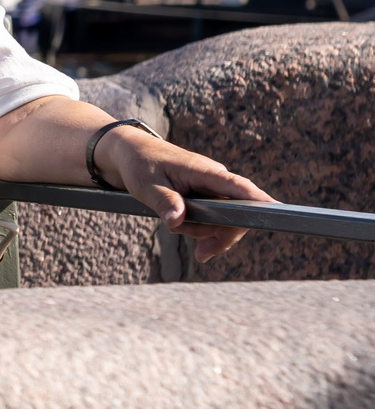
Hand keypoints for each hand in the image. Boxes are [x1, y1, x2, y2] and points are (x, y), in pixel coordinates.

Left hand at [101, 127, 271, 260]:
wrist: (130, 155)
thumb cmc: (140, 165)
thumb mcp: (146, 186)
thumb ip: (164, 203)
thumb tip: (177, 221)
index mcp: (204, 171)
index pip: (238, 186)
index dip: (258, 199)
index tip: (277, 211)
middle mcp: (214, 178)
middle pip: (237, 212)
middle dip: (221, 235)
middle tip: (201, 254)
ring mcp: (212, 188)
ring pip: (224, 219)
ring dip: (202, 231)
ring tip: (173, 224)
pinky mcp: (207, 196)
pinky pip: (213, 218)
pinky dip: (199, 228)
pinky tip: (180, 227)